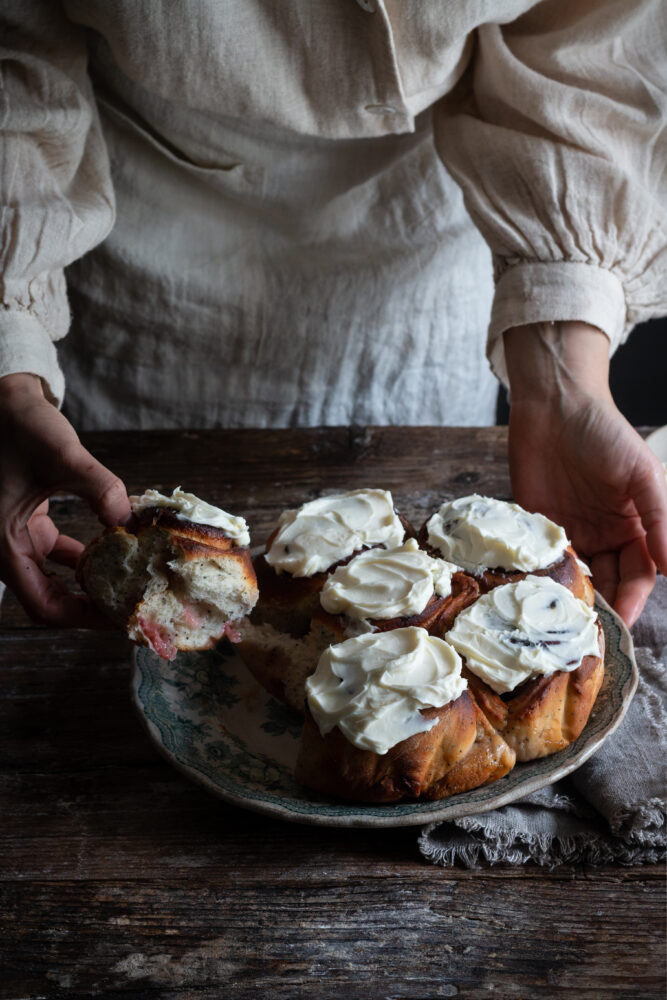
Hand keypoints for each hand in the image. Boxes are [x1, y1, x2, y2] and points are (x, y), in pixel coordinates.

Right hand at [0, 373, 130, 625]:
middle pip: (48, 598)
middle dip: (89, 605)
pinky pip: (55, 553)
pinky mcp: (27, 521)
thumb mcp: (61, 454)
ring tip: (127, 582)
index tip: (117, 616)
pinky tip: (114, 550)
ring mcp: (14, 535)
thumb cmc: (18, 425)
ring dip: (88, 582)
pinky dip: (83, 556)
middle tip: (130, 605)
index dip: (80, 617)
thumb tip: (128, 518)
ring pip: (52, 577)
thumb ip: (97, 486)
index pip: (41, 605)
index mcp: (1, 544)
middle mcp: (3, 546)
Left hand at [504, 323, 666, 626]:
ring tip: (557, 622)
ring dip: (568, 599)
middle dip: (600, 609)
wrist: (554, 405)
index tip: (620, 624)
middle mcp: (603, 535)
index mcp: (635, 527)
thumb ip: (661, 518)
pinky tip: (532, 595)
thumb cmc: (605, 433)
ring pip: (573, 578)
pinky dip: (538, 578)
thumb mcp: (642, 474)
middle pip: (607, 584)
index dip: (632, 601)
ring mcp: (568, 532)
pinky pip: (539, 560)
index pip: (639, 576)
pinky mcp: (534, 526)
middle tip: (584, 634)